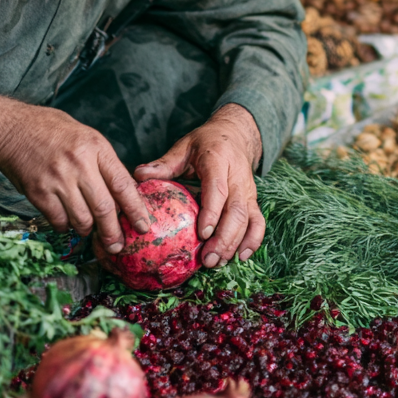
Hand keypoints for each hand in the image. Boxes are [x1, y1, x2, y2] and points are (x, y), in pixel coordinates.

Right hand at [0, 95, 149, 252]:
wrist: (12, 129)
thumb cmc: (53, 131)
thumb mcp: (87, 137)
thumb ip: (105, 163)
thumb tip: (125, 193)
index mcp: (96, 148)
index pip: (123, 184)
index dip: (136, 209)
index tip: (144, 226)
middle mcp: (79, 164)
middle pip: (104, 208)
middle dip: (113, 232)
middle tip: (117, 245)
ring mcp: (57, 179)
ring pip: (82, 219)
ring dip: (88, 230)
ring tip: (88, 228)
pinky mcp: (38, 192)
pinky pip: (59, 221)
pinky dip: (65, 226)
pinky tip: (66, 220)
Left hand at [134, 103, 262, 268]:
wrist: (235, 135)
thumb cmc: (206, 143)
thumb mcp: (184, 147)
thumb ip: (164, 163)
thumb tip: (139, 175)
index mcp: (218, 160)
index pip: (217, 188)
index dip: (212, 211)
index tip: (202, 232)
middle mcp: (237, 177)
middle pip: (236, 210)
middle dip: (224, 237)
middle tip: (208, 259)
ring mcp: (248, 190)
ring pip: (248, 219)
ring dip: (234, 243)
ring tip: (218, 262)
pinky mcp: (253, 200)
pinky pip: (258, 222)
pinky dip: (253, 240)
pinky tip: (241, 256)